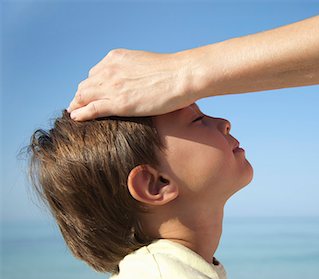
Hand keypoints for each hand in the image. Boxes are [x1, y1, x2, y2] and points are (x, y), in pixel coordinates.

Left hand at [67, 48, 202, 120]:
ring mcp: (112, 86)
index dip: (92, 86)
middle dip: (81, 96)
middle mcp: (109, 70)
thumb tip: (137, 81)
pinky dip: (80, 113)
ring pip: (84, 96)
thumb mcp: (145, 63)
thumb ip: (134, 71)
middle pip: (86, 85)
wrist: (182, 76)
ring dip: (77, 105)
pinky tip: (75, 118)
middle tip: (78, 106)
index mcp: (115, 58)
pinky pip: (91, 109)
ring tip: (74, 113)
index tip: (91, 94)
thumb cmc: (173, 72)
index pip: (95, 73)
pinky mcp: (118, 103)